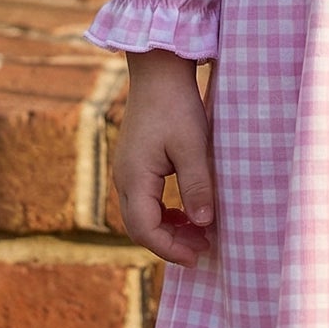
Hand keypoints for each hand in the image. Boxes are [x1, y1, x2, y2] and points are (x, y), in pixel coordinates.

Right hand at [112, 49, 216, 266]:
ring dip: (168, 229)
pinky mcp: (134, 163)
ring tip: (200, 233)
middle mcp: (123, 178)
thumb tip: (204, 223)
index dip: (170, 248)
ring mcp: (126, 170)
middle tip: (205, 247)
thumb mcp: (193, 145)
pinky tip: (186, 213)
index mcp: (133, 177)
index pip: (145, 229)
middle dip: (171, 243)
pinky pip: (144, 200)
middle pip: (140, 227)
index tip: (199, 256)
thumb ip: (197, 185)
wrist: (158, 71)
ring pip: (141, 215)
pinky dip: (164, 213)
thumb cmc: (176, 105)